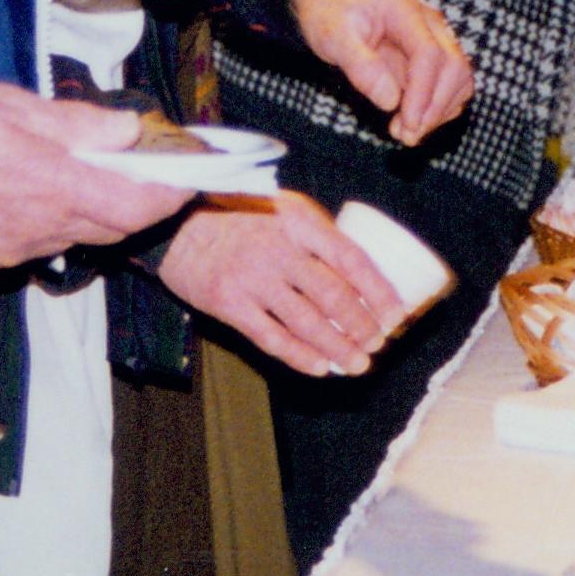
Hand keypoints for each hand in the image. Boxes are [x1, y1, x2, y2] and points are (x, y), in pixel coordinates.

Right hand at [0, 77, 190, 268]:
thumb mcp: (10, 103)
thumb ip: (75, 123)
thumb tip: (129, 131)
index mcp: (54, 187)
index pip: (138, 205)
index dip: (173, 193)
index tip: (192, 177)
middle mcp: (42, 229)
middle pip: (115, 226)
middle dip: (141, 201)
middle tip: (150, 168)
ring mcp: (14, 250)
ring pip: (78, 235)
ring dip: (97, 209)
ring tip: (92, 171)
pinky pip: (41, 243)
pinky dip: (57, 218)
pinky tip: (39, 189)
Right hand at [156, 192, 408, 377]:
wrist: (178, 226)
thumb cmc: (238, 216)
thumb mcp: (282, 208)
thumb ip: (316, 234)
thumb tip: (361, 273)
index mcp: (298, 221)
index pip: (350, 259)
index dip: (378, 291)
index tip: (395, 314)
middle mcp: (278, 249)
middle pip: (333, 295)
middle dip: (362, 326)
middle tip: (377, 343)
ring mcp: (253, 278)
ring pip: (307, 322)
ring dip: (338, 348)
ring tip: (357, 364)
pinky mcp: (230, 303)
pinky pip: (273, 338)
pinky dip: (301, 357)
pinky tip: (320, 367)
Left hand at [292, 0, 473, 146]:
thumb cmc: (329, 14)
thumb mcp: (333, 37)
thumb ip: (361, 66)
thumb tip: (390, 101)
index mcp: (403, 9)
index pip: (430, 53)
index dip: (423, 94)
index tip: (408, 124)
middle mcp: (427, 21)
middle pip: (454, 67)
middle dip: (435, 108)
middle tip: (406, 135)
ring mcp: (434, 37)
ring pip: (459, 78)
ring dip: (439, 111)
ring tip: (405, 132)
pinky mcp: (432, 55)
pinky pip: (450, 85)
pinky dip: (437, 108)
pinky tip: (410, 121)